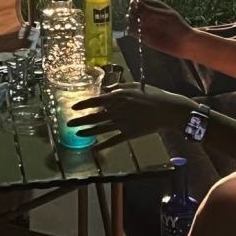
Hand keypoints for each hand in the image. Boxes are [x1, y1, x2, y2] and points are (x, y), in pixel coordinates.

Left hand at [68, 82, 190, 148]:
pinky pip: (113, 140)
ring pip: (101, 129)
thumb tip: (106, 89)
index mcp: (119, 97)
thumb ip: (119, 87)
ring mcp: (123, 123)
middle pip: (95, 116)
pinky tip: (94, 149)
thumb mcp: (135, 86)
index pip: (96, 100)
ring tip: (77, 134)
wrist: (168, 110)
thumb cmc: (153, 94)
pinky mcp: (129, 133)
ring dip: (88, 132)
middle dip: (80, 120)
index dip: (83, 104)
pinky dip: (103, 145)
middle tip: (68, 123)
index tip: (73, 107)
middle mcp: (118, 110)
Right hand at [125, 0, 192, 56]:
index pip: (138, 0)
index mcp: (153, 6)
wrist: (183, 43)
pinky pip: (131, 32)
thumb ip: (151, 10)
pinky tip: (137, 32)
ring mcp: (144, 25)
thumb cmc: (178, 26)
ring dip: (130, 21)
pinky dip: (130, 31)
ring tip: (139, 25)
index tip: (135, 4)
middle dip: (132, 11)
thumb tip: (136, 2)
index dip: (134, 1)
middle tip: (138, 16)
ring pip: (130, 20)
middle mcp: (147, 14)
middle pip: (132, 9)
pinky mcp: (142, 36)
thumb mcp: (166, 15)